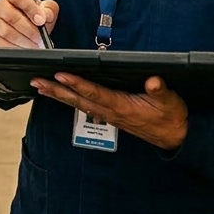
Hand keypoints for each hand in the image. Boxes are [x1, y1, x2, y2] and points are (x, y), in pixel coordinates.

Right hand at [0, 0, 58, 48]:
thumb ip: (49, 9)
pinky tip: (26, 49)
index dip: (30, 8)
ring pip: (7, 32)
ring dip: (24, 41)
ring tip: (35, 45)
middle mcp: (1, 6)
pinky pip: (3, 44)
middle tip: (40, 37)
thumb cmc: (35, 18)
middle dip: (29, 29)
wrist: (26, 30)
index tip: (41, 20)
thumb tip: (45, 16)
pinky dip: (17, 48)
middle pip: (11, 16)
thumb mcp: (45, 10)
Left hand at [34, 74, 188, 150]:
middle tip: (37, 82)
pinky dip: (71, 100)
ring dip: (59, 96)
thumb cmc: (172, 117)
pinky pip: (85, 106)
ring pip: (79, 104)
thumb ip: (161, 90)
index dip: (78, 84)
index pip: (95, 93)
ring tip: (41, 87)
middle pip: (78, 100)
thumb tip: (153, 81)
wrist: (175, 137)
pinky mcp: (110, 116)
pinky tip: (62, 95)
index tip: (61, 76)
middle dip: (57, 91)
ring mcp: (109, 115)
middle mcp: (111, 112)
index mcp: (123, 106)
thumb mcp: (171, 101)